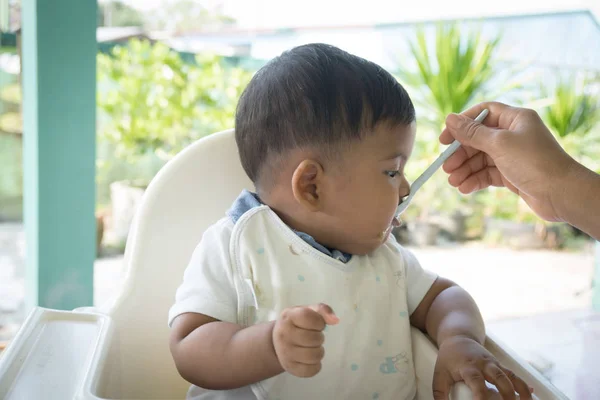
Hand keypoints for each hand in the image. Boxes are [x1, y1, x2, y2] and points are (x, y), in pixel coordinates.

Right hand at [272, 303, 338, 377]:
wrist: (276, 342)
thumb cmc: (296, 323)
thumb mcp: (306, 311)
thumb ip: (322, 310)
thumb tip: (335, 320)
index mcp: (288, 317)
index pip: (310, 318)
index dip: (319, 322)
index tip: (316, 324)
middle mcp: (284, 335)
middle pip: (315, 339)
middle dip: (319, 337)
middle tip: (312, 336)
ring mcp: (285, 353)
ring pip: (315, 356)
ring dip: (319, 351)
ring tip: (312, 347)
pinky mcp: (290, 368)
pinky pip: (312, 370)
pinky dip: (315, 365)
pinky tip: (309, 359)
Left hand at [433, 336, 532, 399]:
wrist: (459, 337)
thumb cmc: (448, 358)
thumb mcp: (439, 374)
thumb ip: (440, 394)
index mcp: (468, 367)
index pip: (476, 382)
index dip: (481, 396)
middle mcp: (484, 364)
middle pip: (500, 378)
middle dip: (508, 395)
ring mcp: (494, 364)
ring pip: (511, 376)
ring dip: (521, 391)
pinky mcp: (501, 366)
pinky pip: (515, 376)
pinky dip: (524, 386)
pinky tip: (531, 395)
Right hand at [440, 102, 576, 221]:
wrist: (561, 194)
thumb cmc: (534, 163)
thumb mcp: (499, 144)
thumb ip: (472, 133)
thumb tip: (449, 118)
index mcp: (515, 119)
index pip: (483, 113)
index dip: (462, 124)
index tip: (445, 139)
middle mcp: (514, 135)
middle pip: (478, 139)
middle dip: (461, 153)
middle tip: (447, 167)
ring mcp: (513, 155)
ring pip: (481, 159)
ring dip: (465, 170)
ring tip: (453, 182)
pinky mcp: (512, 174)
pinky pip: (487, 174)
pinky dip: (475, 180)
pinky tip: (465, 188)